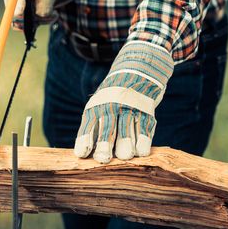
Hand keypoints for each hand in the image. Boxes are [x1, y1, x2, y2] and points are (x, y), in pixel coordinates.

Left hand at [73, 41, 174, 162]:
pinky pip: (145, 126)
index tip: (80, 154)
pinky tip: (142, 151)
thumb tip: (84, 154)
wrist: (138, 69)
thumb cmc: (114, 97)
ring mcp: (130, 107)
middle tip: (103, 158)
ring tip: (125, 157)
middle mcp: (112, 106)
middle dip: (105, 144)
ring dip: (126, 144)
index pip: (88, 124)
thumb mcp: (100, 105)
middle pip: (107, 127)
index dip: (84, 139)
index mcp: (97, 106)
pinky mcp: (146, 109)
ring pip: (127, 128)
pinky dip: (144, 139)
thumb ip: (95, 126)